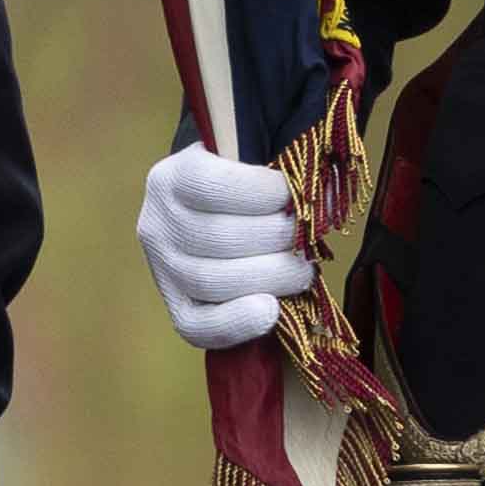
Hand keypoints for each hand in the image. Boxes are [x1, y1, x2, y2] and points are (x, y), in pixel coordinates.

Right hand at [131, 142, 309, 353]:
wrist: (206, 212)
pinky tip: (270, 311)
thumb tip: (327, 196)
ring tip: (302, 271)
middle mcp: (157, 223)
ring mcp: (162, 268)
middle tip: (310, 240)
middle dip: (280, 240)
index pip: (218, 187)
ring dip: (272, 278)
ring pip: (214, 282)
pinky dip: (237, 323)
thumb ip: (280, 165)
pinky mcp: (173, 305)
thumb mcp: (250, 159)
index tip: (300, 195)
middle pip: (222, 238)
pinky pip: (197, 326)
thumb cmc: (240, 184)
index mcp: (173, 177)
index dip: (269, 193)